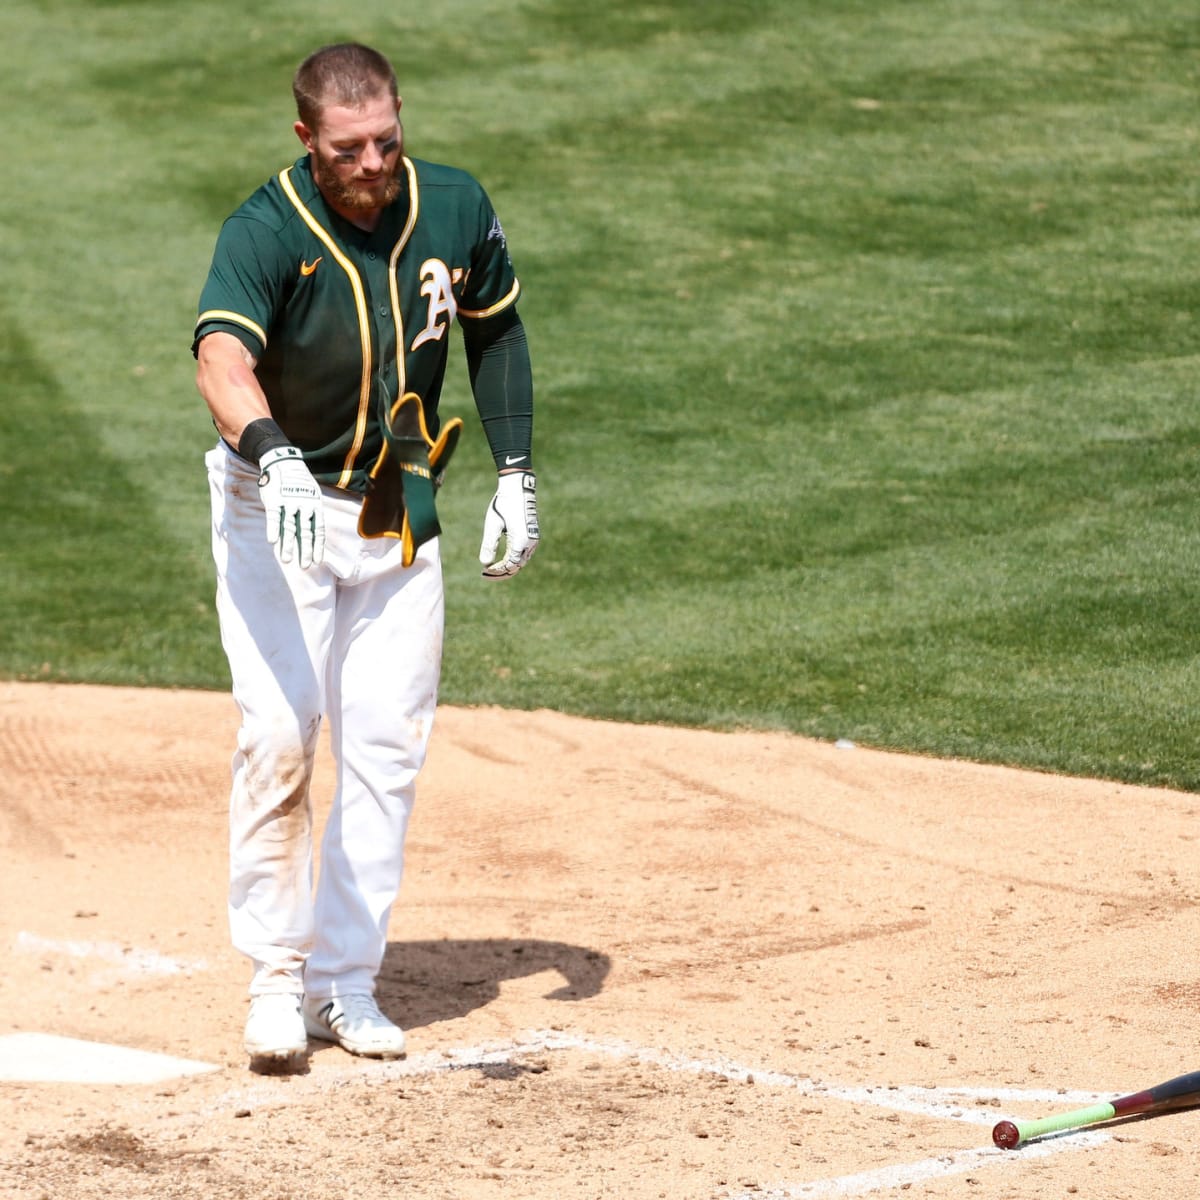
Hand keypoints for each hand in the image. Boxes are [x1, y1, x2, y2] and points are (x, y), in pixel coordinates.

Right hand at [258, 445, 325, 567]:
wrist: (283, 461)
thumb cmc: (298, 482)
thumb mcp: (311, 495)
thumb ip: (310, 513)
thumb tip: (311, 534)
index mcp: (315, 506)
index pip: (318, 530)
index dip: (317, 546)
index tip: (317, 561)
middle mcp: (304, 505)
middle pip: (305, 532)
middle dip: (305, 550)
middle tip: (305, 566)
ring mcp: (289, 502)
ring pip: (289, 527)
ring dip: (288, 545)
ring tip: (287, 560)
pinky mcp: (274, 499)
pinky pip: (273, 517)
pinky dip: (273, 529)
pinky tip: (272, 542)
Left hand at [479, 471, 538, 577]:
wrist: (518, 488)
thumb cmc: (503, 504)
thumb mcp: (492, 525)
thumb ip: (490, 545)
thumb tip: (484, 564)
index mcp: (520, 542)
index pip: (508, 565)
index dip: (496, 571)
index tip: (483, 571)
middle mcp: (530, 543)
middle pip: (516, 566)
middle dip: (502, 572)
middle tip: (485, 574)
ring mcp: (533, 539)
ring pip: (521, 561)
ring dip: (508, 567)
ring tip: (492, 569)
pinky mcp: (532, 535)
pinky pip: (523, 553)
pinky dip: (513, 559)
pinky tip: (502, 559)